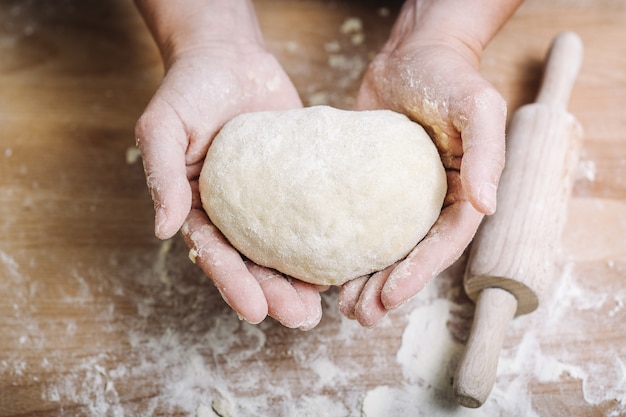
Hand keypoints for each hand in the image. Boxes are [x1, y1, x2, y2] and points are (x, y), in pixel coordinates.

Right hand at [135, 29, 323, 329]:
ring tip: (323, 306)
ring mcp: (269, 200)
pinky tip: (344, 260)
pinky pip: (311, 214)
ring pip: (284, 248)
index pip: (214, 253)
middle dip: (274, 294)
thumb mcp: (163, 127)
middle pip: (253, 261)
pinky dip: (324, 239)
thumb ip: (161, 176)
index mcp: (198, 206)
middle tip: (301, 319)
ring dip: (301, 280)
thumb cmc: (189, 88)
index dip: (233, 283)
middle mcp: (234, 211)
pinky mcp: (299, 183)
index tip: (256, 311)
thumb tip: (164, 229)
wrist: (230, 57)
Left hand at [339, 0, 517, 326]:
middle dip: (387, 289)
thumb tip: (490, 205)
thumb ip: (488, 154)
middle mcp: (432, 202)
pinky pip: (358, 223)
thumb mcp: (478, 107)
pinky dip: (345, 248)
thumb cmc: (450, 76)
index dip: (419, 273)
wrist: (411, 54)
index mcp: (463, 194)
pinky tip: (325, 269)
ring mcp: (399, 198)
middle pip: (412, 256)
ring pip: (384, 248)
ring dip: (365, 280)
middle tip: (358, 315)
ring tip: (342, 307)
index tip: (390, 295)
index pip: (444, 244)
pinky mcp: (369, 187)